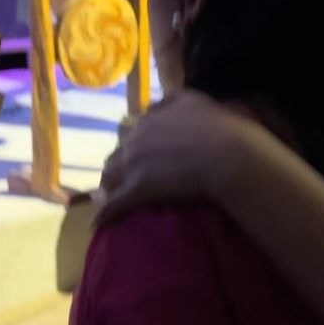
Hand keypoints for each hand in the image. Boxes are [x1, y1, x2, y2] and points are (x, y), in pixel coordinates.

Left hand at [97, 91, 262, 225]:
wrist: (224, 153)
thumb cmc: (214, 125)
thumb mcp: (191, 99)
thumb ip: (170, 100)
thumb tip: (155, 106)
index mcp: (146, 122)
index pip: (130, 135)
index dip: (133, 148)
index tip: (138, 157)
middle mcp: (134, 141)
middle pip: (115, 157)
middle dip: (118, 167)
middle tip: (124, 180)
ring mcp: (133, 166)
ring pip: (109, 178)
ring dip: (109, 187)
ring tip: (112, 198)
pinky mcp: (137, 191)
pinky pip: (113, 205)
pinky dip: (104, 215)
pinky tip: (98, 225)